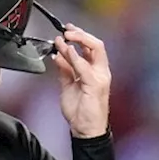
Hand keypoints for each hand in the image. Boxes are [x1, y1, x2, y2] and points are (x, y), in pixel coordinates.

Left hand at [51, 24, 110, 138]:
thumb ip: (64, 71)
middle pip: (95, 44)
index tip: (66, 30)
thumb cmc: (79, 111)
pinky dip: (75, 58)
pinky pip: (85, 67)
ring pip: (93, 50)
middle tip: (66, 30)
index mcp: (95, 71)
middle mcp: (100, 71)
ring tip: (63, 38)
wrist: (84, 130)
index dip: (80, 36)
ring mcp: (100, 77)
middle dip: (80, 34)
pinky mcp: (95, 85)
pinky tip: (66, 52)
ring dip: (76, 42)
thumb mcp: (68, 86)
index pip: (91, 47)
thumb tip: (58, 56)